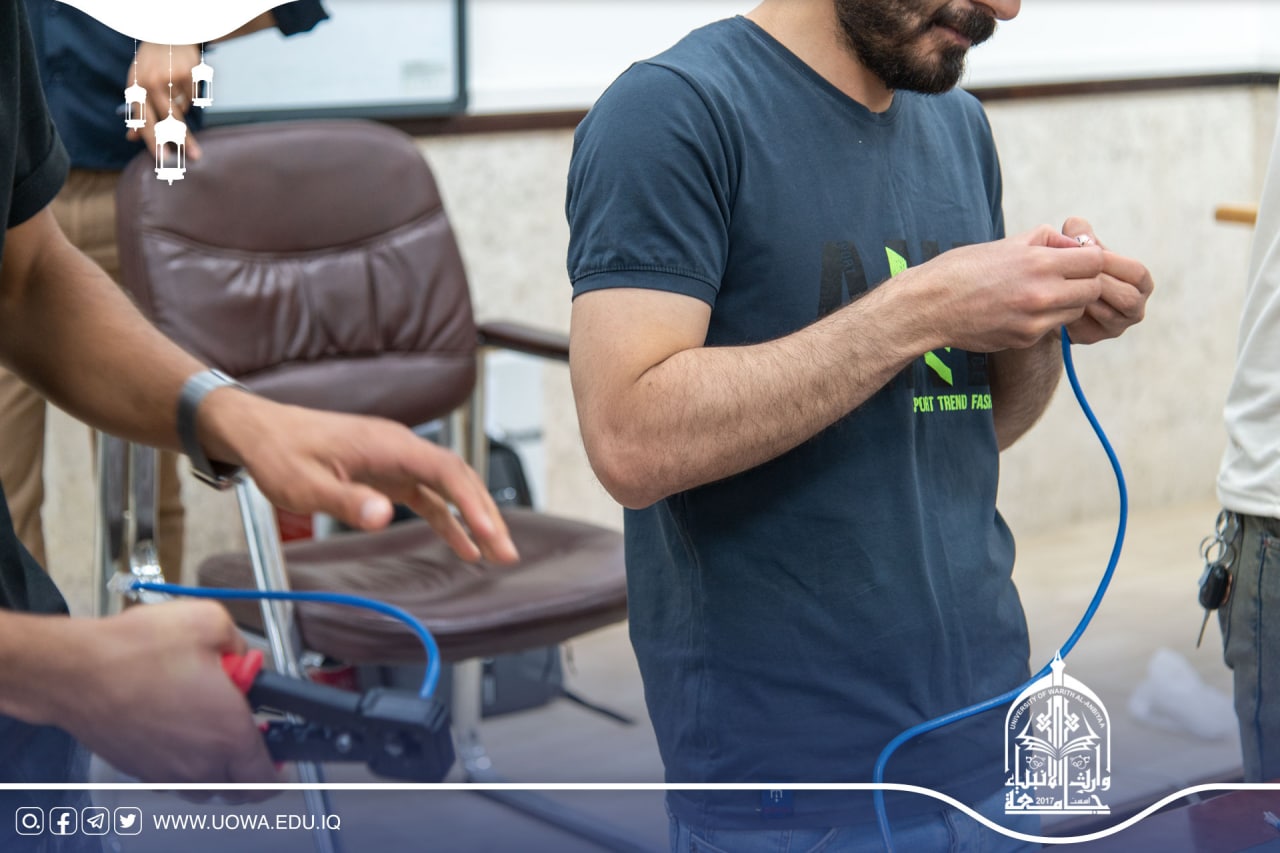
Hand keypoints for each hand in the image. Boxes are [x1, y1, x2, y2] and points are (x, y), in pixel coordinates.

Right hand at [60, 602, 276, 783]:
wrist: (73, 671)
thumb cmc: (134, 652)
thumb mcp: (210, 622)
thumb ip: (240, 643)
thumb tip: (242, 655)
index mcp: (228, 733)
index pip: (266, 779)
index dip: (281, 770)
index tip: (284, 755)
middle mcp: (198, 763)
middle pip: (236, 788)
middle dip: (249, 766)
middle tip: (248, 734)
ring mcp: (165, 770)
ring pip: (203, 786)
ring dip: (215, 765)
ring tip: (210, 726)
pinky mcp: (138, 768)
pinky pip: (172, 776)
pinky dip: (182, 759)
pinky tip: (176, 724)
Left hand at [125, 43, 203, 161]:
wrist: (166, 34)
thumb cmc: (150, 64)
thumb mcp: (137, 84)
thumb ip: (136, 111)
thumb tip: (130, 138)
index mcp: (134, 87)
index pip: (143, 120)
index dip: (153, 141)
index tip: (163, 158)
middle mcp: (149, 83)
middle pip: (168, 119)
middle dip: (182, 140)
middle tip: (194, 156)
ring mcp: (169, 78)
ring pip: (182, 108)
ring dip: (183, 107)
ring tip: (177, 90)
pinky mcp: (186, 73)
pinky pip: (193, 97)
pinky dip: (191, 94)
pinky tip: (184, 80)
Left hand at [202, 393, 519, 564]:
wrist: (258, 431)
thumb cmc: (280, 453)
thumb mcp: (307, 484)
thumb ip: (347, 500)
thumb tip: (384, 516)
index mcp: (388, 444)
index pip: (445, 471)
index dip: (473, 502)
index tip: (490, 532)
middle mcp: (400, 447)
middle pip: (458, 478)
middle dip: (486, 515)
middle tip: (506, 551)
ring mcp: (396, 460)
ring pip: (448, 487)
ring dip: (473, 518)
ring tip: (495, 553)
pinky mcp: (387, 473)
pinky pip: (428, 496)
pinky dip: (448, 519)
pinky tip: (461, 545)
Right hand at [912, 225, 1105, 351]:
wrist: (929, 306)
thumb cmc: (963, 269)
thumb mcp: (1005, 243)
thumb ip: (1045, 240)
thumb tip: (1074, 244)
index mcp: (1038, 263)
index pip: (1095, 261)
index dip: (1088, 258)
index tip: (1075, 259)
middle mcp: (1042, 294)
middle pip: (1093, 289)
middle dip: (1083, 282)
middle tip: (1064, 279)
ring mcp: (1034, 321)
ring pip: (1075, 311)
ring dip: (1067, 302)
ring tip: (1040, 294)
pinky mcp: (1025, 339)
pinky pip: (1051, 327)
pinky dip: (1043, 318)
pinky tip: (1018, 310)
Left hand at [1058, 217, 1152, 343]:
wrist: (1048, 295)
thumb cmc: (1074, 266)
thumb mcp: (1079, 247)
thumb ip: (1080, 234)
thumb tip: (1075, 226)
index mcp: (1139, 281)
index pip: (1137, 273)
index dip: (1114, 263)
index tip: (1088, 254)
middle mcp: (1134, 307)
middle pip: (1127, 298)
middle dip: (1100, 283)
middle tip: (1073, 273)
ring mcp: (1115, 325)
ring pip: (1108, 314)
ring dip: (1086, 298)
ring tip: (1064, 285)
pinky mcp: (1093, 337)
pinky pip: (1087, 327)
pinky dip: (1073, 313)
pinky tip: (1057, 301)